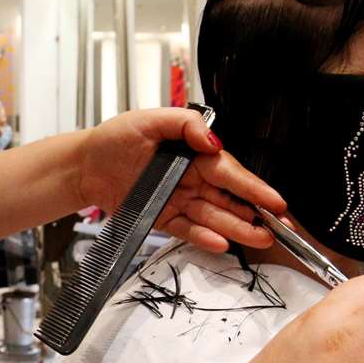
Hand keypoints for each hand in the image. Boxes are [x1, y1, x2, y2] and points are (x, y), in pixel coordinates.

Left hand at [76, 108, 284, 253]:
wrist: (85, 164)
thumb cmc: (115, 138)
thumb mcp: (149, 119)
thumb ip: (185, 124)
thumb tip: (212, 141)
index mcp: (194, 154)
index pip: (230, 171)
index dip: (254, 187)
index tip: (275, 200)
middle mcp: (191, 179)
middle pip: (230, 198)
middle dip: (256, 213)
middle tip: (279, 228)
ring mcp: (179, 201)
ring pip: (214, 217)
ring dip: (237, 229)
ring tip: (260, 238)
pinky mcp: (163, 219)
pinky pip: (187, 230)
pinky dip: (204, 237)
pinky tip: (221, 243)